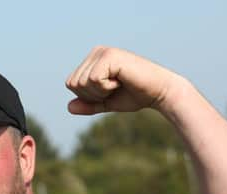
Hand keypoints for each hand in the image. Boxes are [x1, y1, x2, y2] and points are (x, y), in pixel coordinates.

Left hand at [65, 46, 181, 114]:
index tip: (109, 91)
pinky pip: (93, 80)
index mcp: (92, 60)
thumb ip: (88, 104)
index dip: (88, 97)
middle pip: (74, 83)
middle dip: (92, 95)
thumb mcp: (105, 103)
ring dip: (100, 92)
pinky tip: (121, 81)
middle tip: (114, 88)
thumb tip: (68, 107)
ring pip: (82, 82)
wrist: (158, 92)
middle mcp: (96, 52)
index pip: (71, 84)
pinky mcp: (109, 56)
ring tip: (119, 84)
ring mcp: (102, 52)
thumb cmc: (134, 95)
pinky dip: (106, 88)